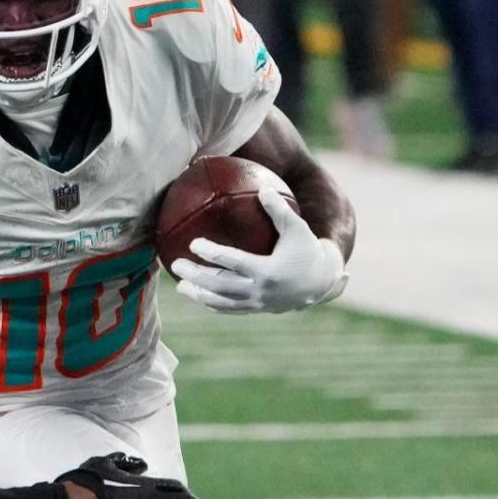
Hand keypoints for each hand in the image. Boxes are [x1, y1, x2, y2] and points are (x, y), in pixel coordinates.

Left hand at [171, 188, 347, 313]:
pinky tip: (198, 295)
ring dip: (199, 294)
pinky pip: (230, 309)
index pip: (234, 262)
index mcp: (269, 271)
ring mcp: (258, 304)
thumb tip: (262, 188)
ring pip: (222, 302)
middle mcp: (261, 291)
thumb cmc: (307, 250)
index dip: (212, 254)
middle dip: (196, 276)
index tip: (193, 244)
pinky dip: (213, 304)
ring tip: (180, 286)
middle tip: (175, 265)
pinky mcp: (257, 310)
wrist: (321, 282)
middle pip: (221, 285)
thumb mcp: (297, 228)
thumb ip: (279, 209)